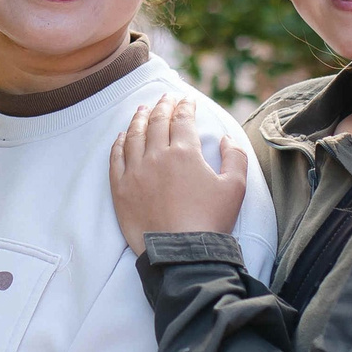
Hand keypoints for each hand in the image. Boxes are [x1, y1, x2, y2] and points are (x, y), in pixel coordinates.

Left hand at [108, 97, 248, 254]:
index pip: (182, 119)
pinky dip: (118, 143)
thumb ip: (234, 156)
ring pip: (133, 136)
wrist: (181, 253)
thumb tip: (225, 137)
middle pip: (156, 122)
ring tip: (142, 109)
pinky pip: (116, 158)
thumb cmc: (211, 221)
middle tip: (165, 98)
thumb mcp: (235, 187)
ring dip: (139, 119)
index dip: (185, 106)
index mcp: (184, 152)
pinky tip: (122, 136)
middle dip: (162, 106)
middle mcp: (156, 156)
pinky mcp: (120, 189)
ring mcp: (135, 172)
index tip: (187, 99)